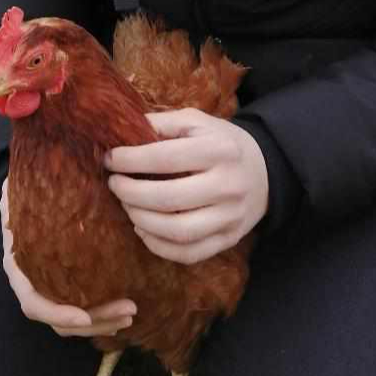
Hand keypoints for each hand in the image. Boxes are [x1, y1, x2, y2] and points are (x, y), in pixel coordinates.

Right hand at [0, 179, 136, 336]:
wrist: (21, 191)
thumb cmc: (24, 188)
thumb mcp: (20, 186)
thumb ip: (28, 188)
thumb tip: (50, 168)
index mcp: (19, 265)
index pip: (33, 303)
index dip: (57, 312)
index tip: (85, 315)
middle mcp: (32, 282)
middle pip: (60, 319)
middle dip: (95, 321)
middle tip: (129, 310)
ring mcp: (50, 284)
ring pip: (74, 319)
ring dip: (103, 321)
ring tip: (132, 312)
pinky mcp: (66, 281)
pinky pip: (82, 306)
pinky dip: (102, 312)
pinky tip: (124, 307)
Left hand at [105, 109, 268, 264]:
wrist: (265, 169)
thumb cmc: (220, 142)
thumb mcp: (197, 121)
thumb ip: (162, 123)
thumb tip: (123, 132)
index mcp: (218, 149)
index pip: (165, 158)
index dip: (130, 161)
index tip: (110, 160)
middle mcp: (227, 185)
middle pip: (168, 198)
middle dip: (130, 193)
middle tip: (114, 184)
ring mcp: (230, 217)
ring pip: (177, 231)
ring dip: (141, 220)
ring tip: (126, 205)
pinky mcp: (229, 239)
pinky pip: (188, 254)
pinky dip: (158, 246)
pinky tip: (143, 228)